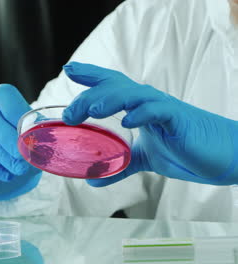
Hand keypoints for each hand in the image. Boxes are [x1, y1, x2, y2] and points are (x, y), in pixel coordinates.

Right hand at [0, 84, 41, 200]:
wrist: (5, 173)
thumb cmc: (21, 148)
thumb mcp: (33, 138)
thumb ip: (38, 135)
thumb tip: (46, 140)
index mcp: (0, 99)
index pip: (3, 95)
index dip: (16, 112)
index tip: (29, 132)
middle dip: (7, 138)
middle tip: (22, 156)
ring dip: (2, 155)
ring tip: (18, 169)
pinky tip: (6, 174)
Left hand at [63, 62, 237, 185]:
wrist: (222, 155)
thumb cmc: (184, 150)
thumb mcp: (144, 159)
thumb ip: (119, 166)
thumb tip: (93, 180)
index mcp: (137, 106)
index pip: (110, 85)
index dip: (90, 74)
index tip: (69, 69)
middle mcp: (147, 102)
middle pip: (114, 87)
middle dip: (89, 95)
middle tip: (69, 114)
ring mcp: (162, 108)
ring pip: (133, 94)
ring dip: (111, 99)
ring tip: (93, 110)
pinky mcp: (178, 118)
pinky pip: (158, 111)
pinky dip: (143, 114)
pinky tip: (129, 122)